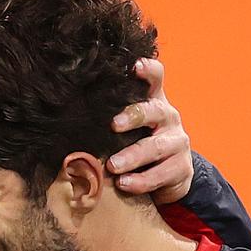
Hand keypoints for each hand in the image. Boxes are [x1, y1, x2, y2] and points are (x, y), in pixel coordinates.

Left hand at [107, 58, 192, 203]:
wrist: (169, 176)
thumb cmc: (138, 144)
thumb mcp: (127, 127)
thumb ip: (110, 115)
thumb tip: (69, 108)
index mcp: (154, 102)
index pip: (156, 79)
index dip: (148, 70)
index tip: (135, 66)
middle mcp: (168, 118)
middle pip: (154, 111)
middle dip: (134, 116)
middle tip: (113, 125)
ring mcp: (177, 142)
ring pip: (156, 146)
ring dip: (132, 156)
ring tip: (112, 165)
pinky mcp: (181, 168)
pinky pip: (161, 174)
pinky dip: (141, 180)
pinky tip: (124, 184)